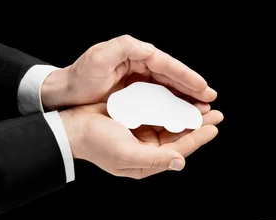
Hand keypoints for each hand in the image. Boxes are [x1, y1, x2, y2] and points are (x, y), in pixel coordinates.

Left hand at [41, 34, 215, 110]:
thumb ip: (125, 48)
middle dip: (192, 88)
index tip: (203, 88)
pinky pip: (159, 99)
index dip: (187, 77)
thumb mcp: (100, 58)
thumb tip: (151, 50)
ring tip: (203, 108)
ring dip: (186, 98)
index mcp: (134, 53)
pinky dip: (172, 105)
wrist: (64, 92)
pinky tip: (182, 114)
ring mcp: (137, 79)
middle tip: (211, 100)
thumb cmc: (80, 77)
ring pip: (168, 89)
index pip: (167, 65)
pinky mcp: (134, 93)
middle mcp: (138, 64)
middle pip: (172, 77)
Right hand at [60, 102, 222, 178]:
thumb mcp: (127, 154)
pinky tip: (182, 98)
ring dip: (187, 114)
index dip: (198, 138)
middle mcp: (148, 149)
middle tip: (217, 114)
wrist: (72, 127)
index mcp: (148, 161)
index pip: (179, 149)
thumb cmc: (96, 143)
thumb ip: (155, 159)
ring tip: (204, 105)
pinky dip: (171, 105)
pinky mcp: (136, 118)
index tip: (214, 127)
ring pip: (172, 123)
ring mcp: (142, 134)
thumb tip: (181, 161)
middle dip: (198, 125)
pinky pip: (159, 111)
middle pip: (180, 136)